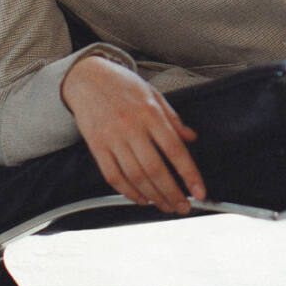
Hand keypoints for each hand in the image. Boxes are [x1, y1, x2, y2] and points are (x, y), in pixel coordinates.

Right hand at [61, 54, 205, 212]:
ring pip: (135, 176)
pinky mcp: (96, 147)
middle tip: (183, 208)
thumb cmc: (123, 85)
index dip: (189, 174)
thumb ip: (172, 118)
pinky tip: (140, 198)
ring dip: (153, 196)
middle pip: (155, 169)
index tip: (200, 191)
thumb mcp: (153, 94)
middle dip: (172, 193)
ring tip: (166, 206)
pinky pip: (113, 176)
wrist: (86, 77)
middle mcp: (131, 128)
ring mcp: (112, 139)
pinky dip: (128, 192)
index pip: (175, 150)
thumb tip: (191, 138)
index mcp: (150, 113)